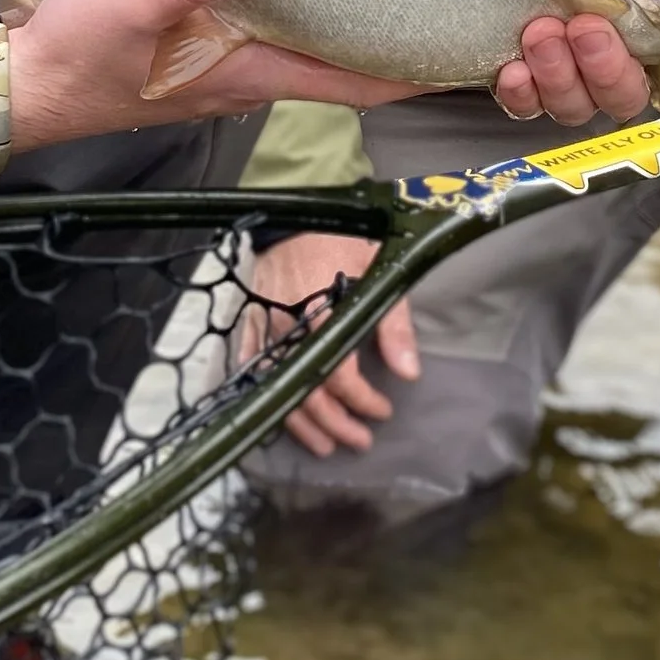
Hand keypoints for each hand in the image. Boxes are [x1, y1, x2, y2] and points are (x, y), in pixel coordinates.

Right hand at [6, 0, 419, 154]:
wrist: (20, 87)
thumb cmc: (77, 51)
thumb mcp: (130, 2)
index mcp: (250, 71)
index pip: (356, 82)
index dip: (416, 73)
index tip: (470, 56)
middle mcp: (248, 77)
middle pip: (344, 68)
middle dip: (396, 46)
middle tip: (447, 7)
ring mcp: (222, 71)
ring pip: (308, 54)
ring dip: (351, 31)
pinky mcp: (195, 57)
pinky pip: (268, 39)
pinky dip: (302, 18)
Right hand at [240, 232, 418, 453]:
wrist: (296, 214)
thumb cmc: (343, 241)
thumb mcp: (379, 275)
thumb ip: (393, 326)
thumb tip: (409, 373)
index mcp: (323, 316)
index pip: (340, 375)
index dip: (362, 401)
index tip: (382, 411)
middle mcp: (289, 328)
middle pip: (308, 390)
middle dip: (335, 423)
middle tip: (358, 442)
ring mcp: (265, 327)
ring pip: (277, 387)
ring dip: (301, 422)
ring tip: (323, 445)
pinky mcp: (250, 322)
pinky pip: (251, 367)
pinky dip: (262, 394)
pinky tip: (275, 414)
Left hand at [486, 0, 659, 128]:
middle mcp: (596, 17)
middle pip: (638, 81)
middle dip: (623, 69)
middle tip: (593, 24)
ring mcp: (544, 45)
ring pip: (584, 101)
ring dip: (572, 80)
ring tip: (541, 30)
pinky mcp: (488, 62)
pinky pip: (522, 104)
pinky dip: (524, 93)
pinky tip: (509, 65)